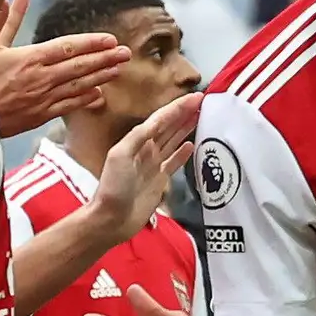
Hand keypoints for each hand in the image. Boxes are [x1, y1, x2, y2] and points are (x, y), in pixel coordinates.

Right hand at [0, 0, 127, 134]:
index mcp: (28, 59)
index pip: (68, 47)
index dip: (91, 43)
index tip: (110, 39)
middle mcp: (40, 79)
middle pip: (80, 66)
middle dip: (106, 58)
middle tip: (126, 52)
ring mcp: (42, 99)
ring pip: (79, 86)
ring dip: (101, 77)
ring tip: (120, 69)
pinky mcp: (39, 116)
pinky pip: (68, 106)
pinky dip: (85, 100)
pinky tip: (99, 95)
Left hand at [95, 91, 203, 232]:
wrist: (112, 218)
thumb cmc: (113, 186)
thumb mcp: (121, 155)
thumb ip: (140, 136)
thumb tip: (161, 121)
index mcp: (137, 141)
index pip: (161, 119)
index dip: (178, 108)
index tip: (196, 97)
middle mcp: (147, 149)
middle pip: (169, 127)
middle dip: (184, 113)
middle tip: (203, 102)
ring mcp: (154, 165)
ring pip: (173, 141)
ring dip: (186, 128)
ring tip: (201, 116)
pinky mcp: (160, 180)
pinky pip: (174, 162)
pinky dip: (183, 152)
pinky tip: (192, 144)